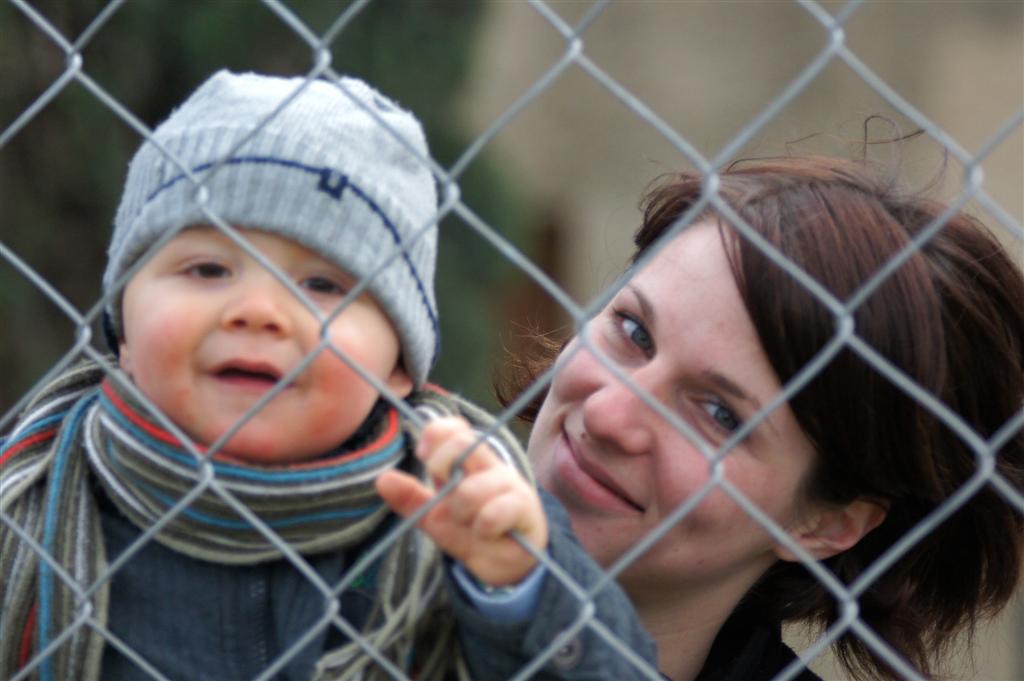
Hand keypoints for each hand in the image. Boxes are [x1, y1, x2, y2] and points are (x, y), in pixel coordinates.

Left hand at [376, 416, 547, 586]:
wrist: (507, 562)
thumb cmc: (471, 531)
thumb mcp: (434, 516)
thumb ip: (410, 498)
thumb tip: (381, 479)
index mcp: (469, 461)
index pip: (454, 427)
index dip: (433, 435)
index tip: (423, 457)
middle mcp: (490, 465)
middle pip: (463, 443)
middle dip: (442, 468)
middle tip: (447, 495)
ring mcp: (509, 484)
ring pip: (472, 487)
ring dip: (462, 511)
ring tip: (471, 524)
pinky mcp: (524, 507)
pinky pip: (494, 512)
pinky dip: (483, 527)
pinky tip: (486, 534)